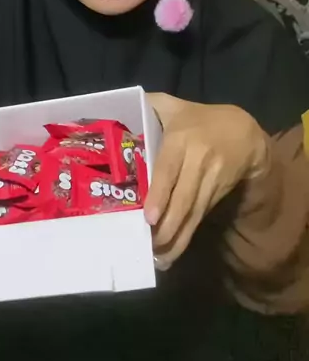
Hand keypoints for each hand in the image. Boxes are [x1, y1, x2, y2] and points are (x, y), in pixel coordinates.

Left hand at [145, 93, 268, 269]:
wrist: (244, 132)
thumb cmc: (198, 119)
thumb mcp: (174, 106)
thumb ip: (149, 104)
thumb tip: (117, 105)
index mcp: (181, 138)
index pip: (170, 168)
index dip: (161, 193)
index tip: (149, 216)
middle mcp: (198, 160)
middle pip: (183, 198)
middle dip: (167, 225)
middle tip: (149, 245)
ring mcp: (210, 179)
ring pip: (193, 213)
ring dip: (176, 238)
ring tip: (158, 257)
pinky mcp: (217, 194)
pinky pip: (200, 218)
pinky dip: (186, 237)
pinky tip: (171, 253)